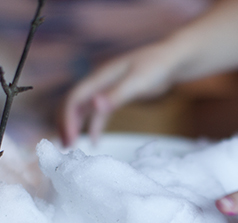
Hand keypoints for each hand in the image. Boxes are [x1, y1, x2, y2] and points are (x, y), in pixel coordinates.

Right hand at [58, 43, 180, 146]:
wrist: (173, 60)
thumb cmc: (156, 67)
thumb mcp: (138, 82)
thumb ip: (117, 94)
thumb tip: (95, 106)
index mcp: (100, 77)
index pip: (74, 98)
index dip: (68, 119)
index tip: (69, 141)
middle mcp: (99, 82)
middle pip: (73, 104)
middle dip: (66, 124)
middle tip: (64, 148)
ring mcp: (107, 88)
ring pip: (84, 109)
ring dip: (76, 126)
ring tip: (71, 147)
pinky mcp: (117, 95)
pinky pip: (99, 113)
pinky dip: (95, 126)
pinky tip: (95, 142)